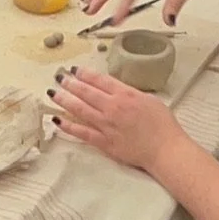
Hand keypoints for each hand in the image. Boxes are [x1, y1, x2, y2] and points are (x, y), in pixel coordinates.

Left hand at [51, 66, 178, 178]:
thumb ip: (130, 93)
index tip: (74, 69)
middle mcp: (112, 108)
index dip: (85, 73)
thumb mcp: (149, 99)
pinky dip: (68, 126)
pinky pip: (82, 133)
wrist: (165, 150)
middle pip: (86, 92)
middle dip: (70, 83)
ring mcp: (106, 125)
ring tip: (53, 93)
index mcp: (125, 95)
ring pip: (80, 109)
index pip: (99, 80)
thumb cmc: (163, 125)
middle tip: (59, 77)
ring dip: (64, 100)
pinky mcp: (104, 142)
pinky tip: (57, 120)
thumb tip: (116, 90)